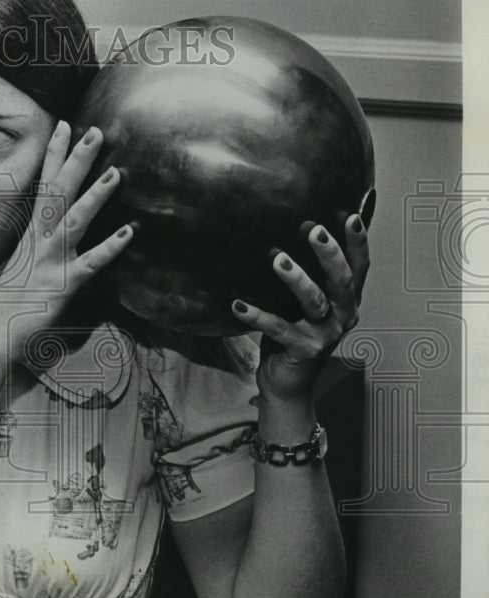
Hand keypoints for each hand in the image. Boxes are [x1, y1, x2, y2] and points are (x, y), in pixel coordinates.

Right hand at [0, 120, 132, 362]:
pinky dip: (110, 248)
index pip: (43, 184)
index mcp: (32, 234)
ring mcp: (50, 262)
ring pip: (74, 222)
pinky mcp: (62, 286)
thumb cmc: (9, 303)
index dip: (54, 154)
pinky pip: (90, 264)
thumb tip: (53, 230)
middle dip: (76, 162)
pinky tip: (130, 232)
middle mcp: (40, 242)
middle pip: (58, 193)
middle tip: (96, 132)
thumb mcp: (25, 265)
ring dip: (95, 197)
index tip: (65, 124)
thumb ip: (41, 245)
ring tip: (117, 174)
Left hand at [230, 215, 370, 401]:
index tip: (349, 214)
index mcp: (346, 300)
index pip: (359, 267)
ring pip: (313, 302)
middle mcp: (342, 316)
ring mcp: (325, 335)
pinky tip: (237, 304)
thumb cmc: (294, 331)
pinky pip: (278, 329)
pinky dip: (257, 316)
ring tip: (278, 258)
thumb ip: (306, 273)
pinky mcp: (303, 351)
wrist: (287, 383)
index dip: (357, 242)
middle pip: (341, 280)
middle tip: (313, 229)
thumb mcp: (305, 301)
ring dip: (296, 279)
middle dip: (329, 254)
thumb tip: (291, 227)